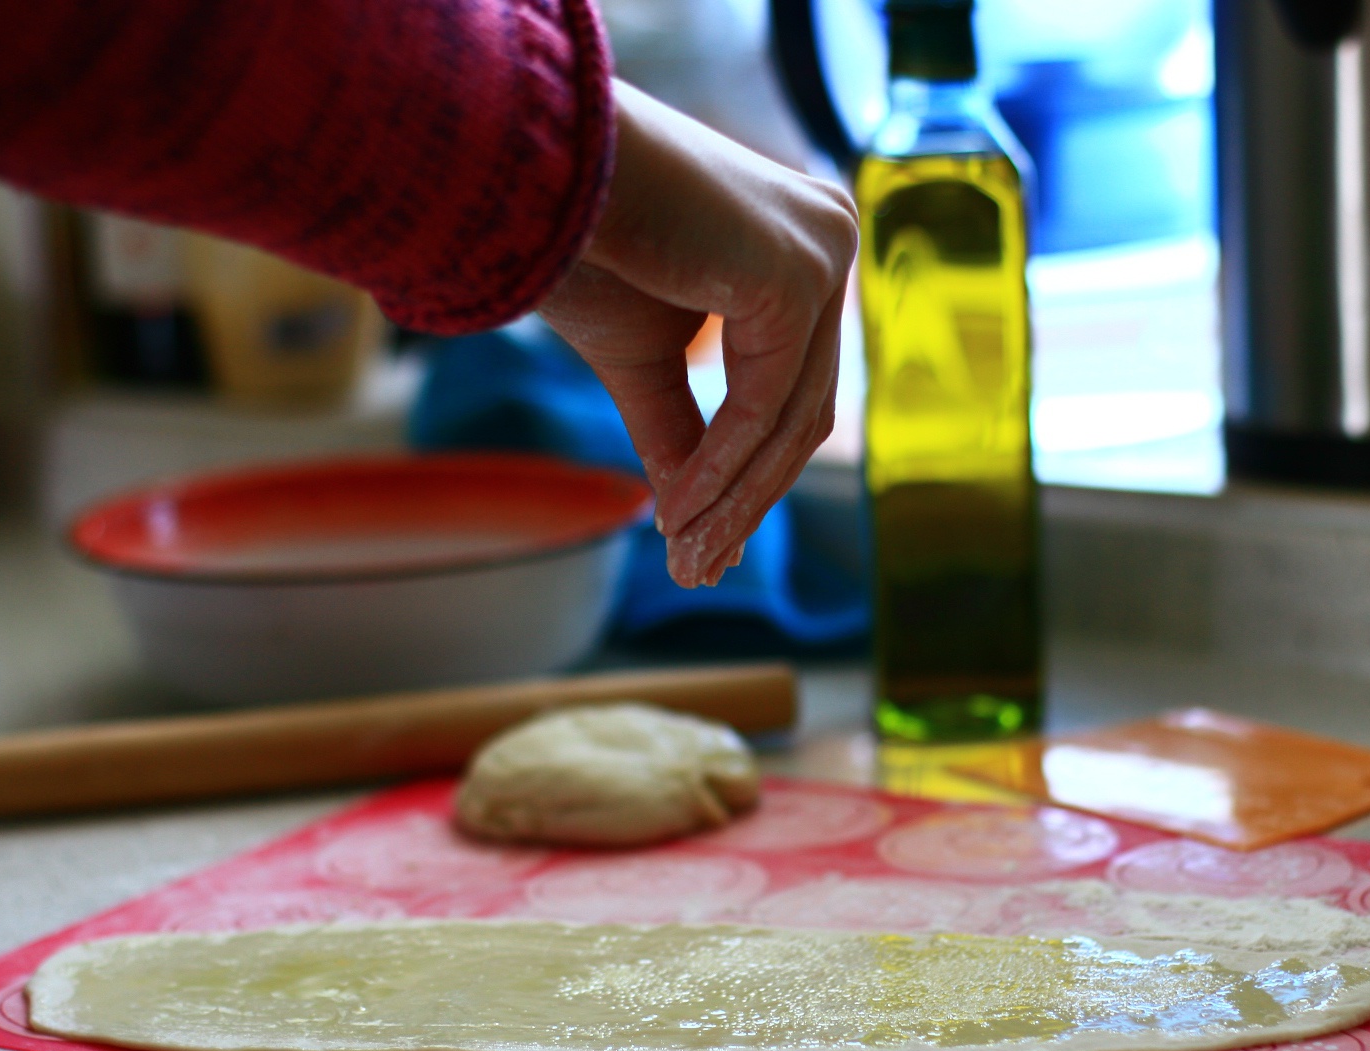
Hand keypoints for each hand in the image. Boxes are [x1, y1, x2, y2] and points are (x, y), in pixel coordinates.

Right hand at [539, 81, 856, 588]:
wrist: (538, 164)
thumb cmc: (580, 241)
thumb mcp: (644, 360)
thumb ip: (684, 432)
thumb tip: (699, 520)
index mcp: (804, 247)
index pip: (792, 385)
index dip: (749, 474)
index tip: (703, 542)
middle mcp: (830, 239)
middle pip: (801, 408)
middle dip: (745, 499)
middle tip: (694, 568)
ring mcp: (825, 251)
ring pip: (789, 417)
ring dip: (732, 498)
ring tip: (682, 555)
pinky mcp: (798, 274)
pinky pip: (762, 402)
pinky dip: (720, 465)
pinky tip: (678, 511)